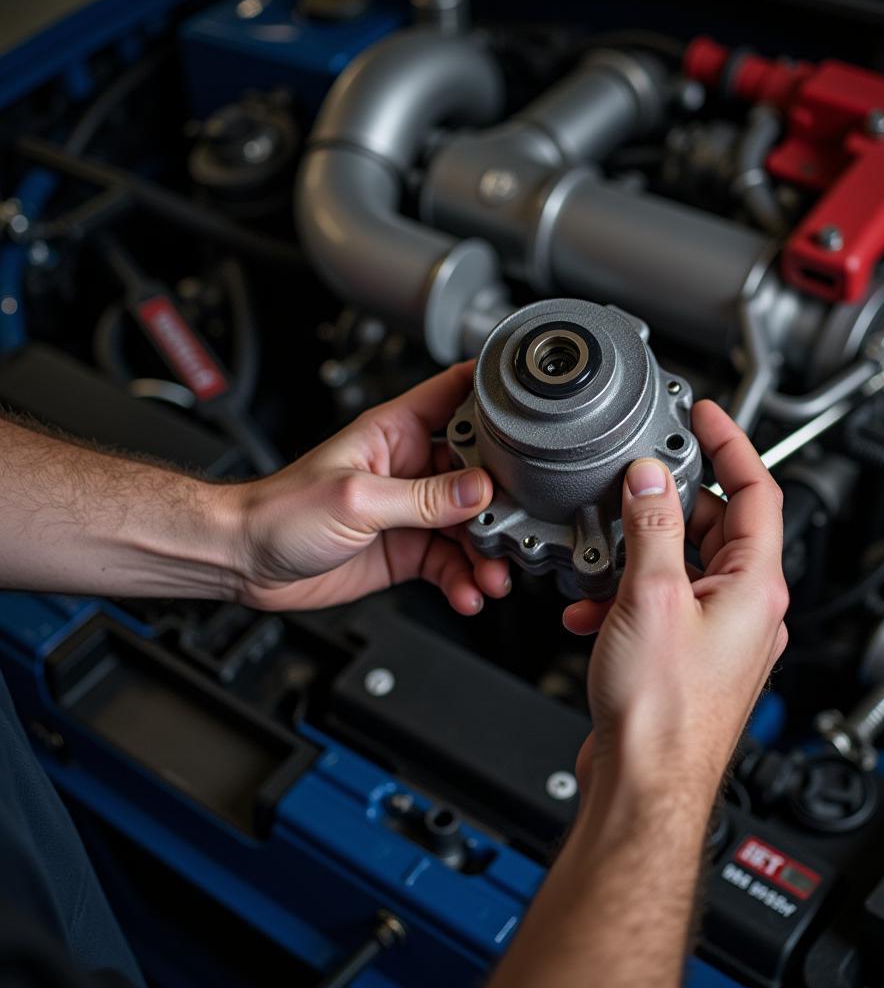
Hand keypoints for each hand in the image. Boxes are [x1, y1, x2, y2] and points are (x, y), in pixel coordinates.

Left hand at [229, 362, 509, 613]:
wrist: (246, 561)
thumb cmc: (280, 511)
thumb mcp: (357, 499)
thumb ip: (422, 498)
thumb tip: (478, 492)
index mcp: (395, 432)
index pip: (455, 394)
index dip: (495, 395)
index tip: (532, 410)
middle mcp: (410, 468)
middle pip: (478, 472)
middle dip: (502, 502)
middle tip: (513, 528)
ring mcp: (411, 511)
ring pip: (470, 525)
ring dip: (487, 552)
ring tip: (492, 576)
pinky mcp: (407, 549)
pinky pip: (451, 562)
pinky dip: (465, 580)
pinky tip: (468, 593)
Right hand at [563, 399, 788, 801]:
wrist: (645, 784)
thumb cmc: (663, 713)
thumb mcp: (650, 596)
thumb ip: (652, 525)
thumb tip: (651, 476)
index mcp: (754, 585)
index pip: (757, 490)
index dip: (732, 444)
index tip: (706, 416)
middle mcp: (745, 608)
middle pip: (713, 526)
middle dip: (665, 504)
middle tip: (630, 486)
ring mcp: (717, 634)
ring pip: (680, 565)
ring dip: (637, 555)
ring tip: (601, 561)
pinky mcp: (686, 655)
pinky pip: (660, 603)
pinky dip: (626, 596)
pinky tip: (591, 609)